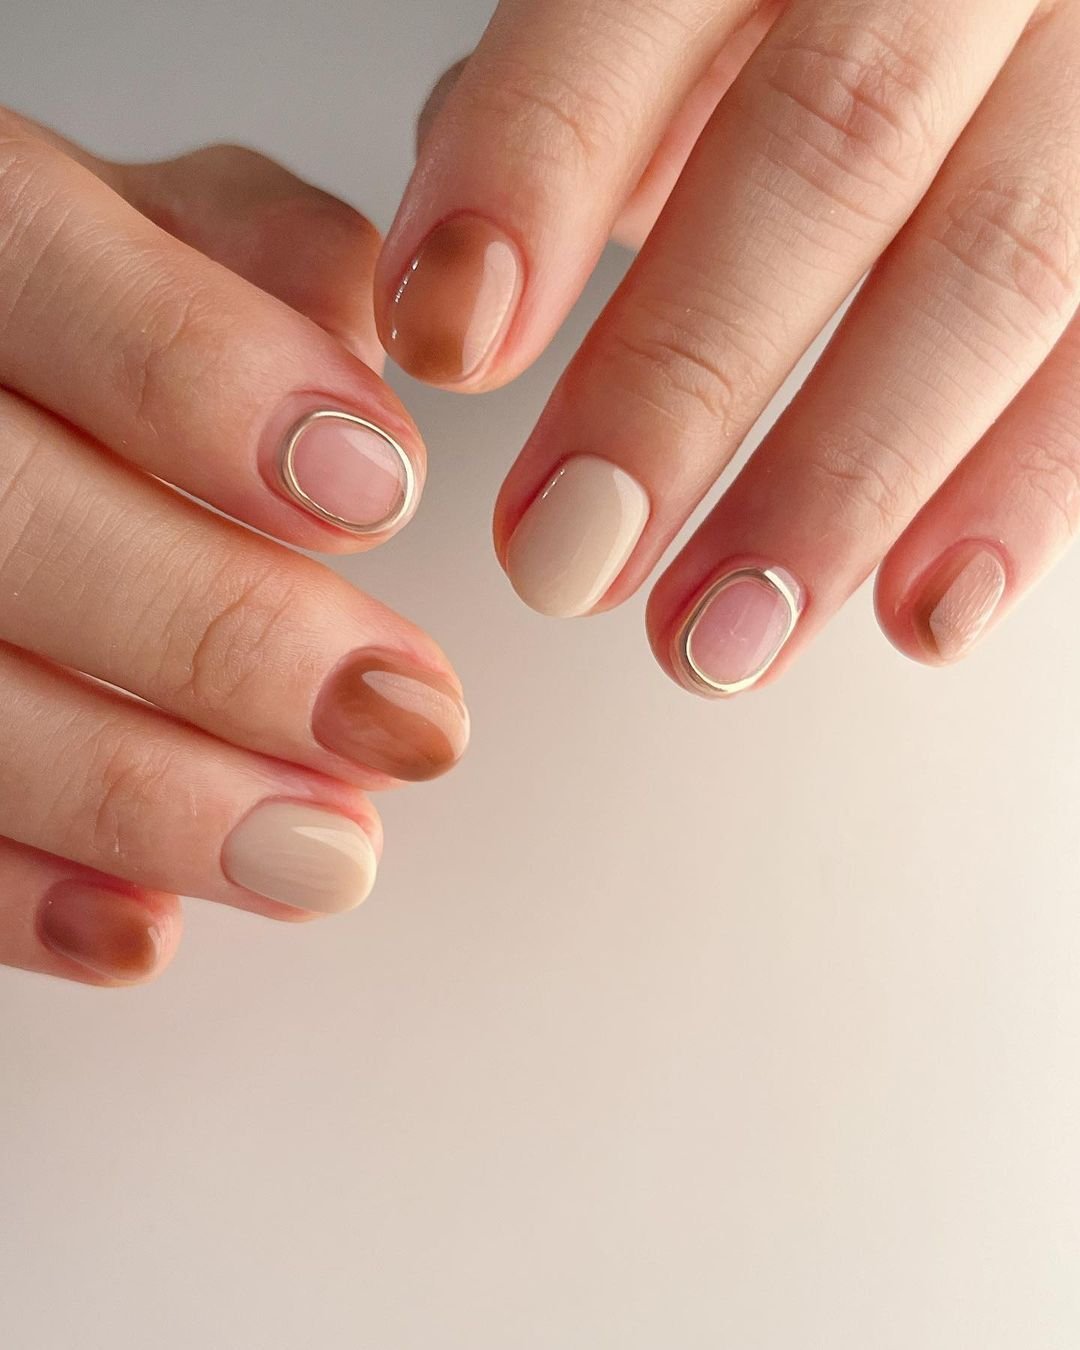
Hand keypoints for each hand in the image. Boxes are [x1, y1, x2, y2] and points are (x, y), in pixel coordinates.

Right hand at [0, 110, 468, 986]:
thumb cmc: (74, 315)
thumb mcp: (157, 231)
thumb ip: (255, 256)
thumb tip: (378, 333)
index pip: (46, 277)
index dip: (214, 392)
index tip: (383, 494)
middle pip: (5, 523)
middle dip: (226, 642)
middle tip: (405, 722)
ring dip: (151, 801)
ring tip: (324, 854)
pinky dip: (20, 895)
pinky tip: (145, 930)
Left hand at [378, 0, 1079, 695]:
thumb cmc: (805, 1)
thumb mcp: (678, 2)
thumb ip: (573, 101)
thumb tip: (463, 279)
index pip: (636, 9)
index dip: (533, 176)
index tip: (445, 344)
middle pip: (826, 151)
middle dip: (679, 381)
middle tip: (564, 558)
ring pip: (995, 268)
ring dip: (843, 487)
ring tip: (719, 642)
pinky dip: (1026, 495)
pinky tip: (925, 614)